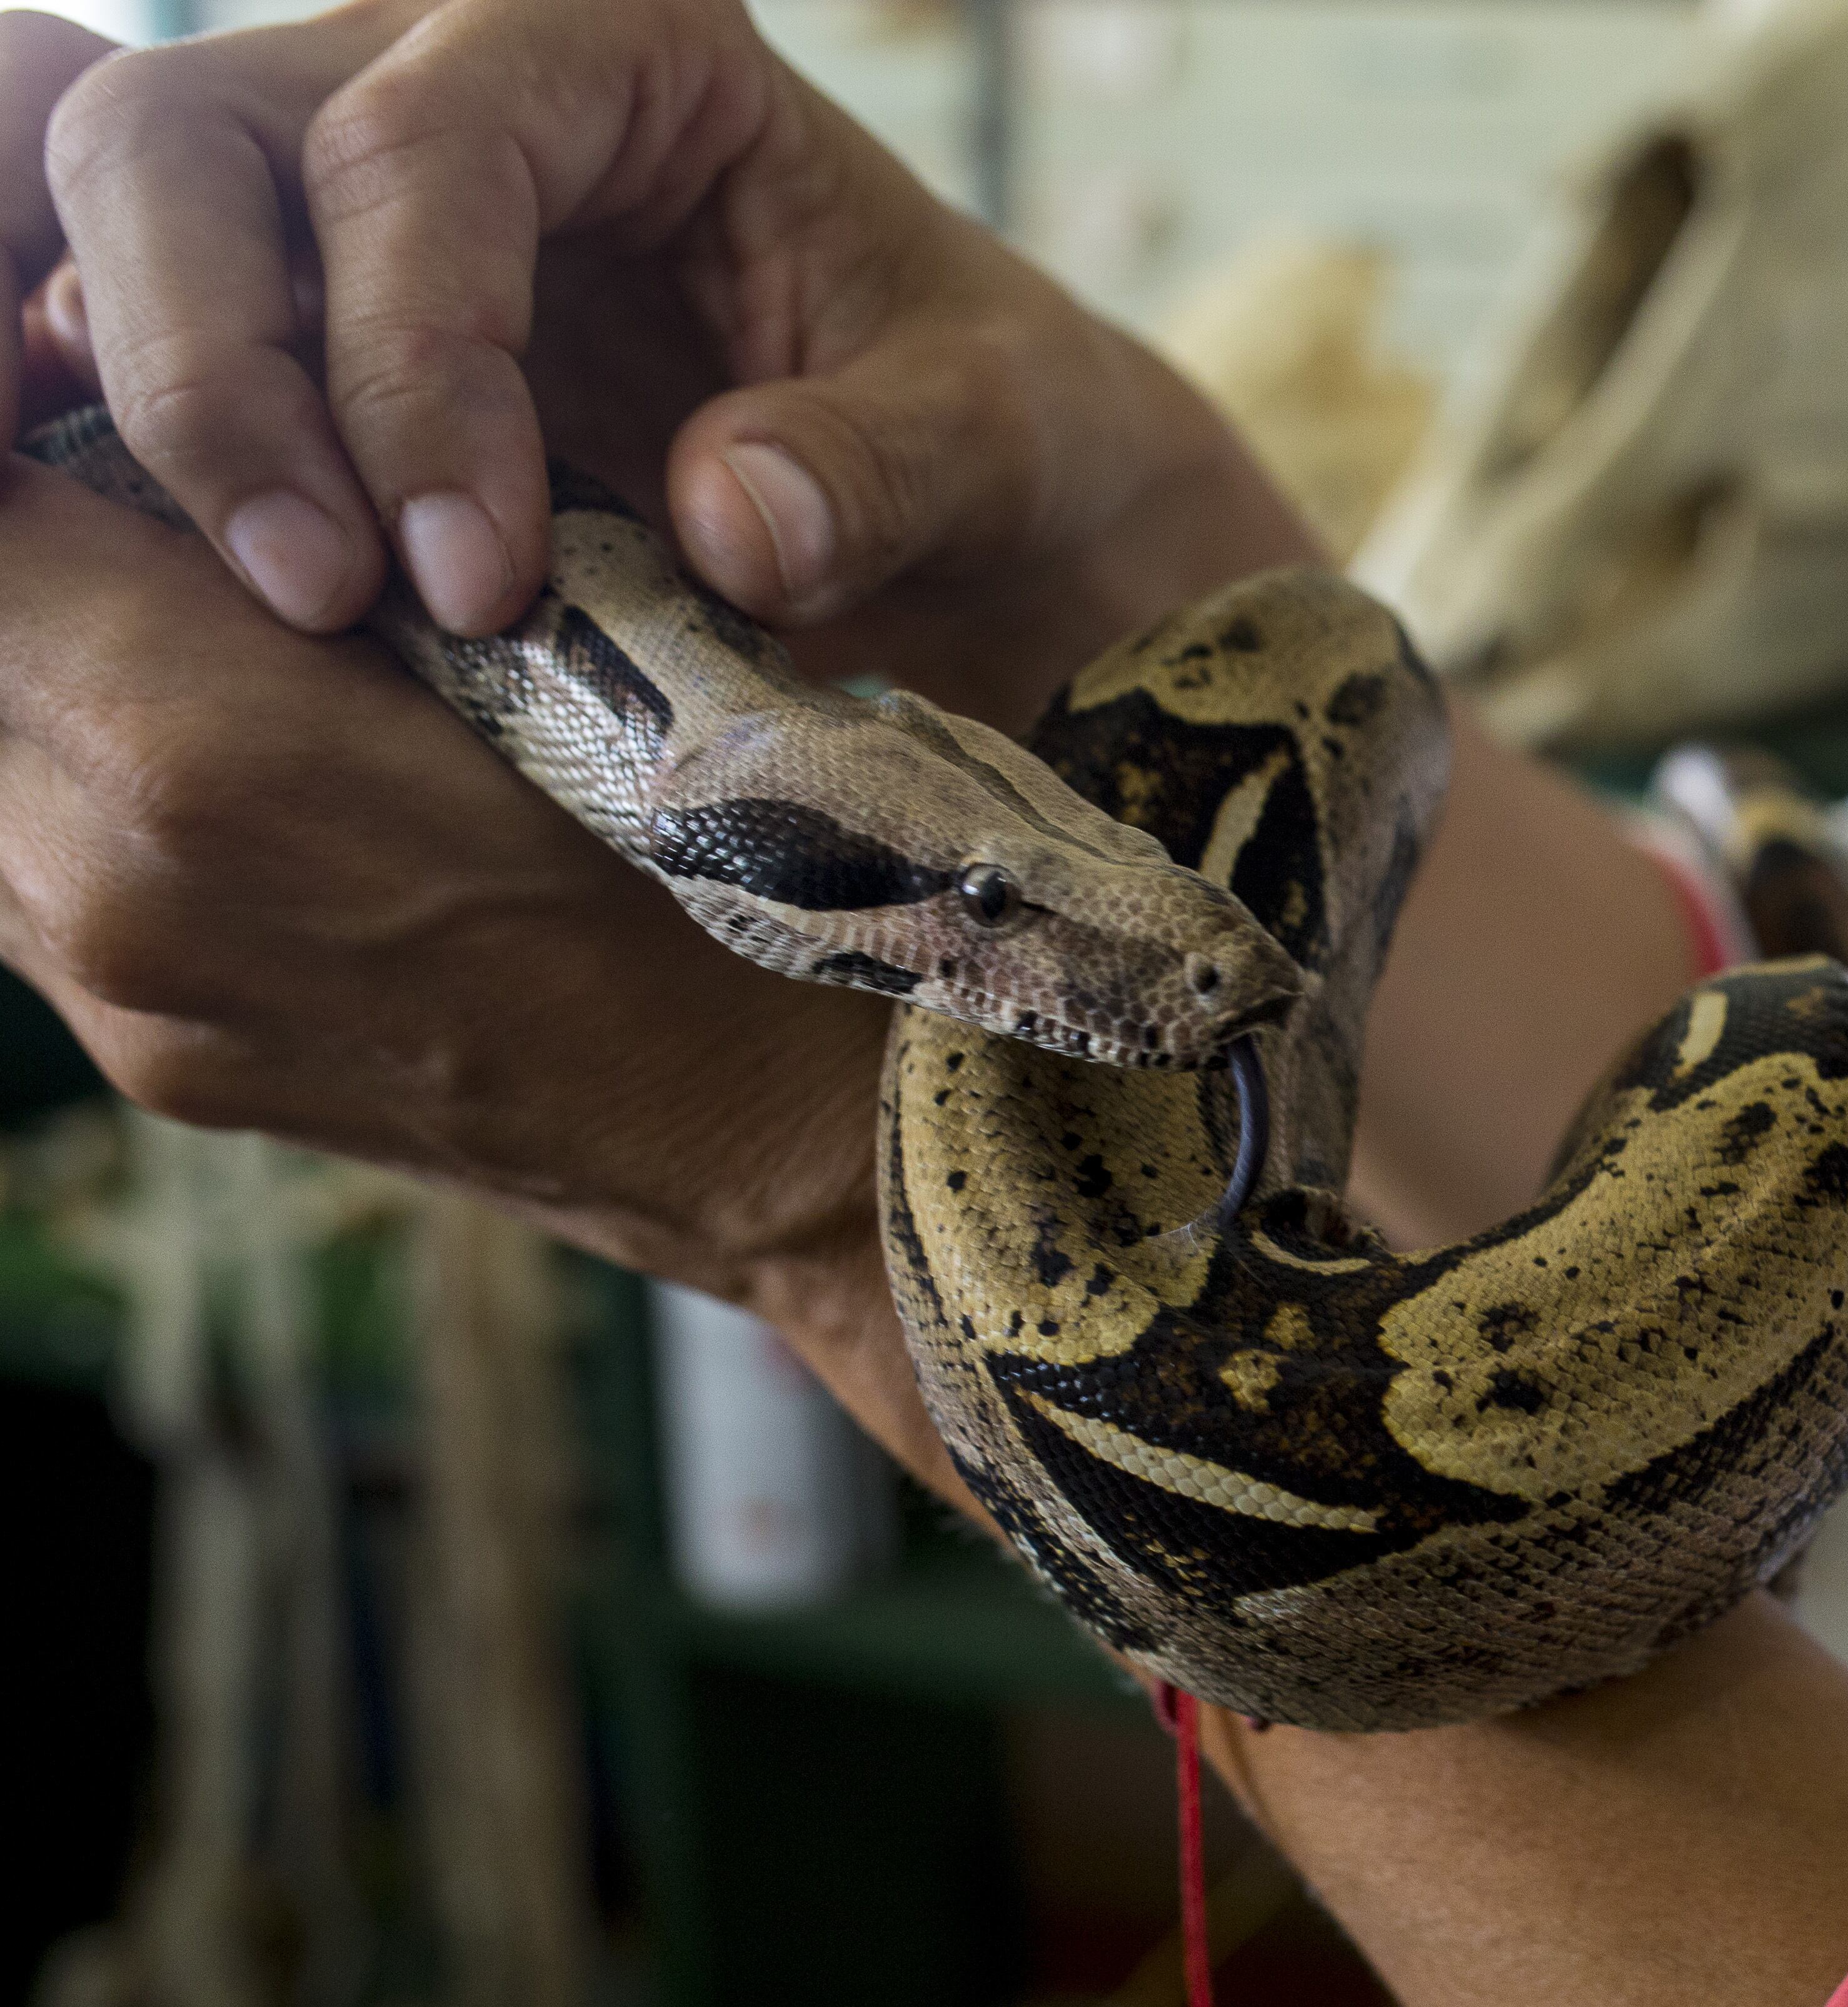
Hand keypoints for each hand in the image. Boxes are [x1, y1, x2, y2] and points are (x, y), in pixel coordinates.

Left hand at [0, 450, 981, 1500]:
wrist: (795, 1138)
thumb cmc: (738, 853)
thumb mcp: (554, 618)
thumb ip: (309, 516)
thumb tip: (152, 402)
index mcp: (203, 750)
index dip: (14, 390)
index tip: (81, 353)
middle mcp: (107, 886)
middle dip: (24, 515)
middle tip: (118, 440)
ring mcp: (115, 995)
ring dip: (28, 635)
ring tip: (165, 572)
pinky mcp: (148, 1059)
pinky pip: (7, 857)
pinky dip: (51, 749)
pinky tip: (185, 713)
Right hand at [2, 0, 1313, 727]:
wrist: (984, 488)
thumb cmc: (991, 422)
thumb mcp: (998, 434)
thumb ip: (886, 466)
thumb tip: (729, 523)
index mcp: (629, 42)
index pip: (423, 146)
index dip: (414, 363)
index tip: (477, 578)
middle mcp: (450, 71)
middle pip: (190, 143)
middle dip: (225, 375)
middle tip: (329, 597)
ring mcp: (350, 191)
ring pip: (134, 226)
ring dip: (172, 420)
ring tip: (300, 611)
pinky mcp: (311, 317)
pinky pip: (142, 338)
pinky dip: (144, 445)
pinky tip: (216, 580)